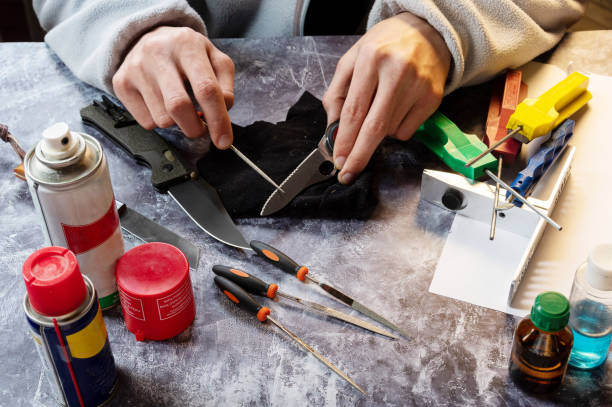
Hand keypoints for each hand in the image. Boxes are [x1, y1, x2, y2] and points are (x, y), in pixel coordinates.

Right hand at [112, 26, 234, 147]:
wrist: (150, 37)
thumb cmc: (187, 53)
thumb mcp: (215, 60)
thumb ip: (225, 86)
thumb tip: (222, 114)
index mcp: (187, 44)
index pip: (206, 89)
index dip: (218, 119)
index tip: (224, 140)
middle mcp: (158, 53)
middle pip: (179, 106)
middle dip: (194, 127)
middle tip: (200, 128)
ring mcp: (136, 68)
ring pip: (162, 118)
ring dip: (176, 123)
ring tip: (178, 105)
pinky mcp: (121, 83)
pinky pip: (146, 122)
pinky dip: (159, 121)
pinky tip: (160, 103)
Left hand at [323, 13, 450, 183]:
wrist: (426, 32)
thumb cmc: (384, 47)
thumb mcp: (352, 61)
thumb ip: (337, 94)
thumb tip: (334, 131)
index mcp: (370, 60)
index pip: (354, 110)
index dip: (345, 140)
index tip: (339, 160)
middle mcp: (397, 72)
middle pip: (375, 128)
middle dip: (359, 155)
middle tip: (348, 173)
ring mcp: (418, 86)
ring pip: (390, 131)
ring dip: (377, 134)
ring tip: (379, 108)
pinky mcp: (433, 98)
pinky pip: (407, 131)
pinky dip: (395, 130)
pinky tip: (396, 108)